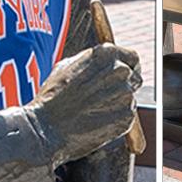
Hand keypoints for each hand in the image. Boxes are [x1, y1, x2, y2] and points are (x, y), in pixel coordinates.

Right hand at [26, 44, 138, 166]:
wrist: (46, 127)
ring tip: (92, 111)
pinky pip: (127, 116)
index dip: (128, 66)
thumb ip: (93, 61)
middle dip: (122, 86)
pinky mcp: (127, 117)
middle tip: (104, 98)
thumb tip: (107, 62)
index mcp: (107, 54)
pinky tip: (95, 122)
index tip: (123, 75)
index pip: (132, 57)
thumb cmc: (53, 96)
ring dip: (117, 104)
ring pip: (129, 98)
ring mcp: (125, 95)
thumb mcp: (69, 66)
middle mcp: (120, 71)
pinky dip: (116, 119)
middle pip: (134, 77)